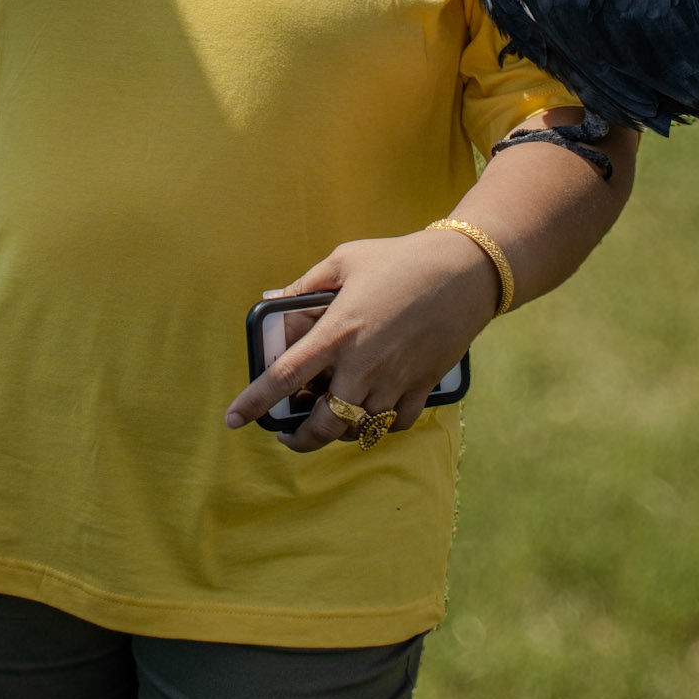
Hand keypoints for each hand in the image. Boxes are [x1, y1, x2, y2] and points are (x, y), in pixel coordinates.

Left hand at [226, 231, 498, 452]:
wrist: (464, 270)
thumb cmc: (400, 259)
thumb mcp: (344, 260)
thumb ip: (305, 284)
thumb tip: (274, 298)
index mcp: (337, 331)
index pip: (284, 377)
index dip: (254, 403)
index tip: (233, 420)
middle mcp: (363, 363)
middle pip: (324, 423)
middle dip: (301, 439)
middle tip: (290, 435)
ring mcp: (395, 379)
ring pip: (360, 429)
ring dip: (339, 433)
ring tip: (329, 421)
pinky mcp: (422, 384)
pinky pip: (397, 423)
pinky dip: (381, 425)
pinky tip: (373, 412)